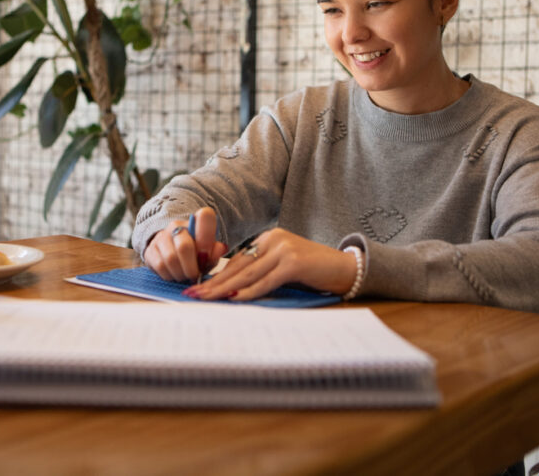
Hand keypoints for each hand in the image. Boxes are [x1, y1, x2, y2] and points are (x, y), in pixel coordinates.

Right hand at [143, 207, 227, 282]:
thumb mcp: (209, 253)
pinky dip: (169, 276)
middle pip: (184, 246)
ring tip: (184, 276)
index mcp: (196, 221)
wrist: (172, 252)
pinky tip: (174, 275)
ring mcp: (161, 237)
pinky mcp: (150, 250)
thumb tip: (220, 249)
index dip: (207, 238)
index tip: (206, 256)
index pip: (205, 216)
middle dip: (191, 268)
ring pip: (170, 259)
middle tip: (195, 276)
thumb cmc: (196, 254)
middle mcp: (176, 225)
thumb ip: (215, 252)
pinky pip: (159, 266)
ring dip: (180, 274)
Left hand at [182, 228, 356, 300]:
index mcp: (268, 239)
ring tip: (206, 298)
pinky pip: (266, 280)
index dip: (217, 276)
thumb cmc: (314, 272)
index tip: (199, 287)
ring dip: (224, 289)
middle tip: (192, 294)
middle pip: (237, 266)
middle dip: (213, 283)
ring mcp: (283, 249)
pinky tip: (234, 300)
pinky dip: (249, 292)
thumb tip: (233, 291)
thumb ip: (262, 273)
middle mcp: (273, 239)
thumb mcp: (284, 269)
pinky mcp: (293, 262)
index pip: (237, 261)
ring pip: (247, 274)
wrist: (346, 269)